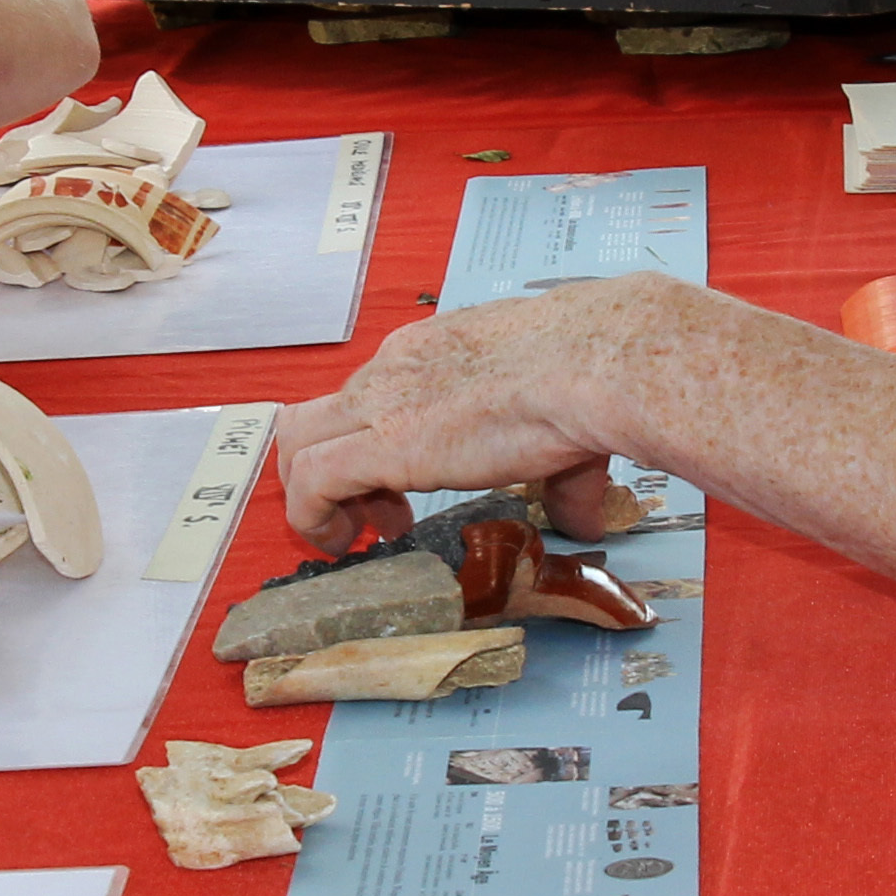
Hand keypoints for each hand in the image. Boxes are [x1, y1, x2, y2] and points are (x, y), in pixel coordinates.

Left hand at [267, 284, 670, 548]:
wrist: (597, 362)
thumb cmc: (591, 375)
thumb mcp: (566, 423)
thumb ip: (562, 475)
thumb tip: (582, 514)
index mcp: (434, 352)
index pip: (373, 394)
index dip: (377, 447)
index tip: (404, 488)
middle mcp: (396, 367)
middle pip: (323, 416)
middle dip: (337, 470)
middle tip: (381, 515)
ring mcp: (382, 402)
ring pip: (298, 441)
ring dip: (314, 496)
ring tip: (353, 535)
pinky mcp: (381, 443)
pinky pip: (311, 481)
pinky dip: (312, 517)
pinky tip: (340, 543)